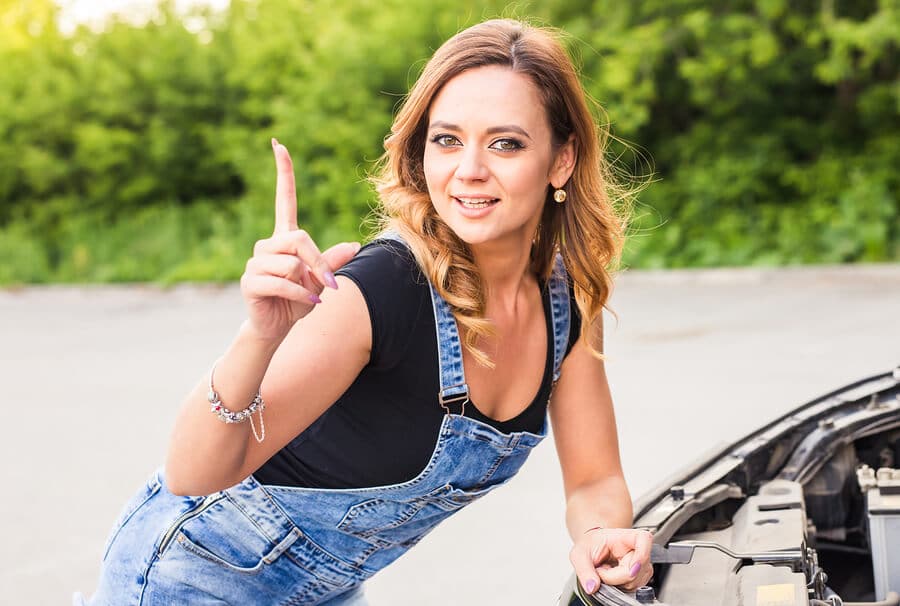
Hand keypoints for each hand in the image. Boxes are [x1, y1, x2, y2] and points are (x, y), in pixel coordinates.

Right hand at [240, 139, 359, 341]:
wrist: (277, 327)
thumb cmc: (299, 301)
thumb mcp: (322, 280)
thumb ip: (333, 262)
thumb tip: (354, 246)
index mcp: (285, 239)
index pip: (285, 200)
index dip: (284, 173)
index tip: (279, 145)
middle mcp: (268, 245)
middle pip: (299, 239)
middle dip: (318, 262)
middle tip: (329, 283)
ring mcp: (256, 262)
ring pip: (292, 263)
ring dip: (307, 283)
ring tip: (306, 295)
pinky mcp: (250, 281)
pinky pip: (283, 283)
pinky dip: (301, 295)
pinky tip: (307, 302)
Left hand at [569, 527, 652, 594]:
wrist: (592, 548)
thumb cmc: (590, 545)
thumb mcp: (580, 554)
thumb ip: (584, 570)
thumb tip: (592, 587)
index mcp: (625, 536)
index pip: (644, 539)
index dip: (641, 555)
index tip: (629, 569)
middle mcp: (637, 549)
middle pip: (636, 571)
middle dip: (614, 577)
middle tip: (600, 570)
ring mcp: (641, 565)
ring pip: (635, 583)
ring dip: (616, 584)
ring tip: (606, 571)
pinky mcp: (640, 578)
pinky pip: (633, 589)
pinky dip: (620, 588)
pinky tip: (612, 578)